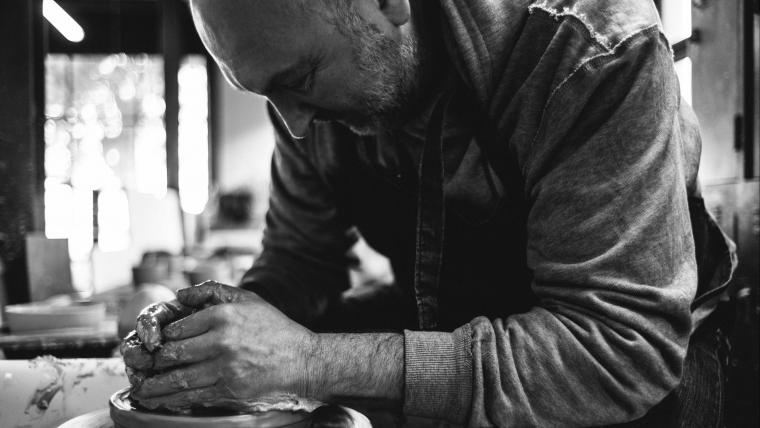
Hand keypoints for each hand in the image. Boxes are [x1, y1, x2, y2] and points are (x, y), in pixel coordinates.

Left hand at [131, 282, 315, 411]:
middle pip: (172, 354)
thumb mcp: (247, 299)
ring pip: (177, 378)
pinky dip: (171, 400)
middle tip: (140, 366)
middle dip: (152, 362)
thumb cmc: (274, 328)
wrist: (302, 359)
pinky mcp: (229, 389)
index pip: (177, 328)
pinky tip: (159, 401)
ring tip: (140, 389)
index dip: (160, 338)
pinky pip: (192, 396)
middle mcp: (221, 341)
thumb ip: (212, 291)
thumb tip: (180, 294)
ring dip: (153, 386)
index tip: (153, 344)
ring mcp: (225, 367)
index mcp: (223, 316)